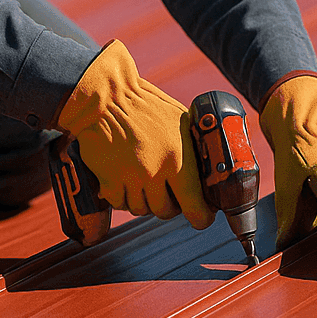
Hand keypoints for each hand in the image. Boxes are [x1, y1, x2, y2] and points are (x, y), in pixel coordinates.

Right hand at [56, 40, 212, 228]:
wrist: (107, 98)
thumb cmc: (145, 105)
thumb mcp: (180, 120)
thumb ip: (192, 146)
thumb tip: (209, 167)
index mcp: (179, 159)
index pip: (194, 205)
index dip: (200, 217)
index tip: (201, 218)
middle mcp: (155, 172)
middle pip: (165, 211)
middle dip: (169, 205)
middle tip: (167, 194)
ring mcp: (130, 179)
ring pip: (141, 209)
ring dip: (144, 201)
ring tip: (143, 184)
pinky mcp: (109, 181)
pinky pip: (119, 203)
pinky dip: (122, 197)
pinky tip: (124, 183)